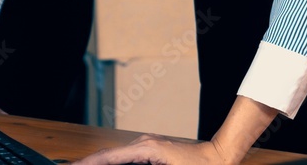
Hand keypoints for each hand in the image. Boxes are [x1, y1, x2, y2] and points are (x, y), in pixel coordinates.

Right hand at [74, 134, 235, 164]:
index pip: (107, 157)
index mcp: (145, 149)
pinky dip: (114, 163)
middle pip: (108, 156)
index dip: (87, 163)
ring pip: (117, 157)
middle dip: (90, 164)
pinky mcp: (152, 150)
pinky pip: (127, 157)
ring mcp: (148, 145)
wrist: (220, 157)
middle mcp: (143, 143)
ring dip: (102, 164)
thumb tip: (120, 163)